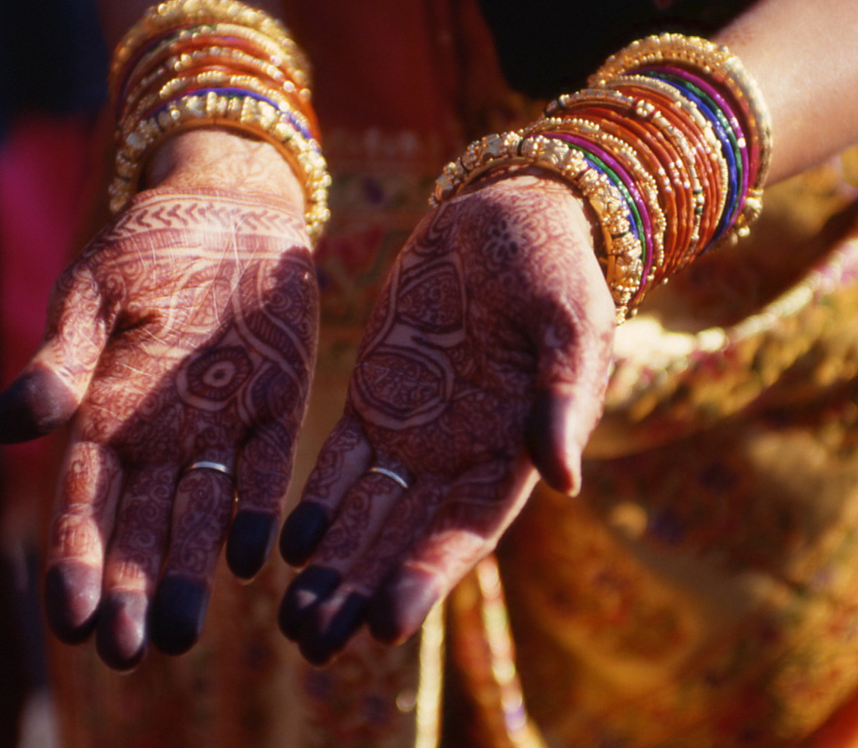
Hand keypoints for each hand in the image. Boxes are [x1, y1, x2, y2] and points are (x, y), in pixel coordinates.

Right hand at [0, 131, 317, 669]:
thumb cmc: (148, 246)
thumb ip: (62, 361)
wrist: (231, 210)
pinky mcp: (279, 405)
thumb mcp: (93, 294)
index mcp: (106, 409)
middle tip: (126, 653)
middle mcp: (163, 432)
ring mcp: (222, 422)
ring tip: (178, 634)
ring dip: (188, 570)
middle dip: (130, 586)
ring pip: (201, 512)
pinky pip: (267, 467)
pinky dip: (258, 509)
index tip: (68, 617)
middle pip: (142, 524)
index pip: (87, 499)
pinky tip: (252, 556)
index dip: (77, 556)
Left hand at [276, 173, 614, 663]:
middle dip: (363, 592)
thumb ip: (564, 395)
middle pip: (406, 539)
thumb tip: (563, 481)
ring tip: (292, 618)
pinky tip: (288, 542)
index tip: (384, 625)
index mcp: (513, 448)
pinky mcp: (378, 397)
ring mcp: (417, 429)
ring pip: (368, 513)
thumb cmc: (554, 263)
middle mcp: (461, 454)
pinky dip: (318, 502)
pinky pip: (342, 460)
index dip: (426, 577)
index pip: (466, 529)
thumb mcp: (569, 320)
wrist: (509, 213)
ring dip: (333, 565)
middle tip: (315, 645)